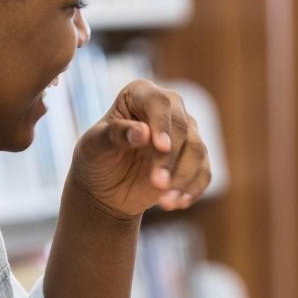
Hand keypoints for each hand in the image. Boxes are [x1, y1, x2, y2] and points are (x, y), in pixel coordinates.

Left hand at [68, 80, 210, 216]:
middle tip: (158, 184)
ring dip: (184, 177)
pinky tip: (178, 203)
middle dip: (171, 158)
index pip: (159, 103)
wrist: (104, 189)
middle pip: (183, 127)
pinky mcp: (194, 159)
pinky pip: (204, 172)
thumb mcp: (93, 147)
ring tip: (166, 202)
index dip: (163, 124)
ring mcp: (185, 134)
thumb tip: (143, 132)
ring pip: (198, 150)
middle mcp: (169, 109)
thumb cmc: (95, 159)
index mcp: (141, 94)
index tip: (161, 148)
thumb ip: (115, 135)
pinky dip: (193, 188)